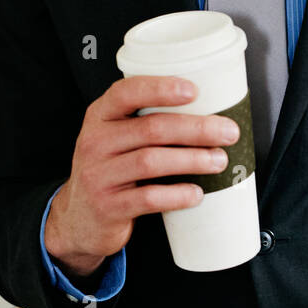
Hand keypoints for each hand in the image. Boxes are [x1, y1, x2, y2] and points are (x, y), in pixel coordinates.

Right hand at [44, 76, 240, 280]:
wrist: (79, 219)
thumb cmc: (112, 171)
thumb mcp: (116, 140)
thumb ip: (147, 123)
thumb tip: (210, 112)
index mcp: (99, 117)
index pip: (126, 92)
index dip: (160, 89)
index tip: (194, 90)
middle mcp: (94, 142)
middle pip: (151, 128)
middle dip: (196, 128)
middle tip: (228, 132)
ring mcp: (98, 176)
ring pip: (151, 161)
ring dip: (192, 159)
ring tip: (219, 160)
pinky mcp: (107, 207)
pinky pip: (147, 198)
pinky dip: (176, 195)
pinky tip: (196, 193)